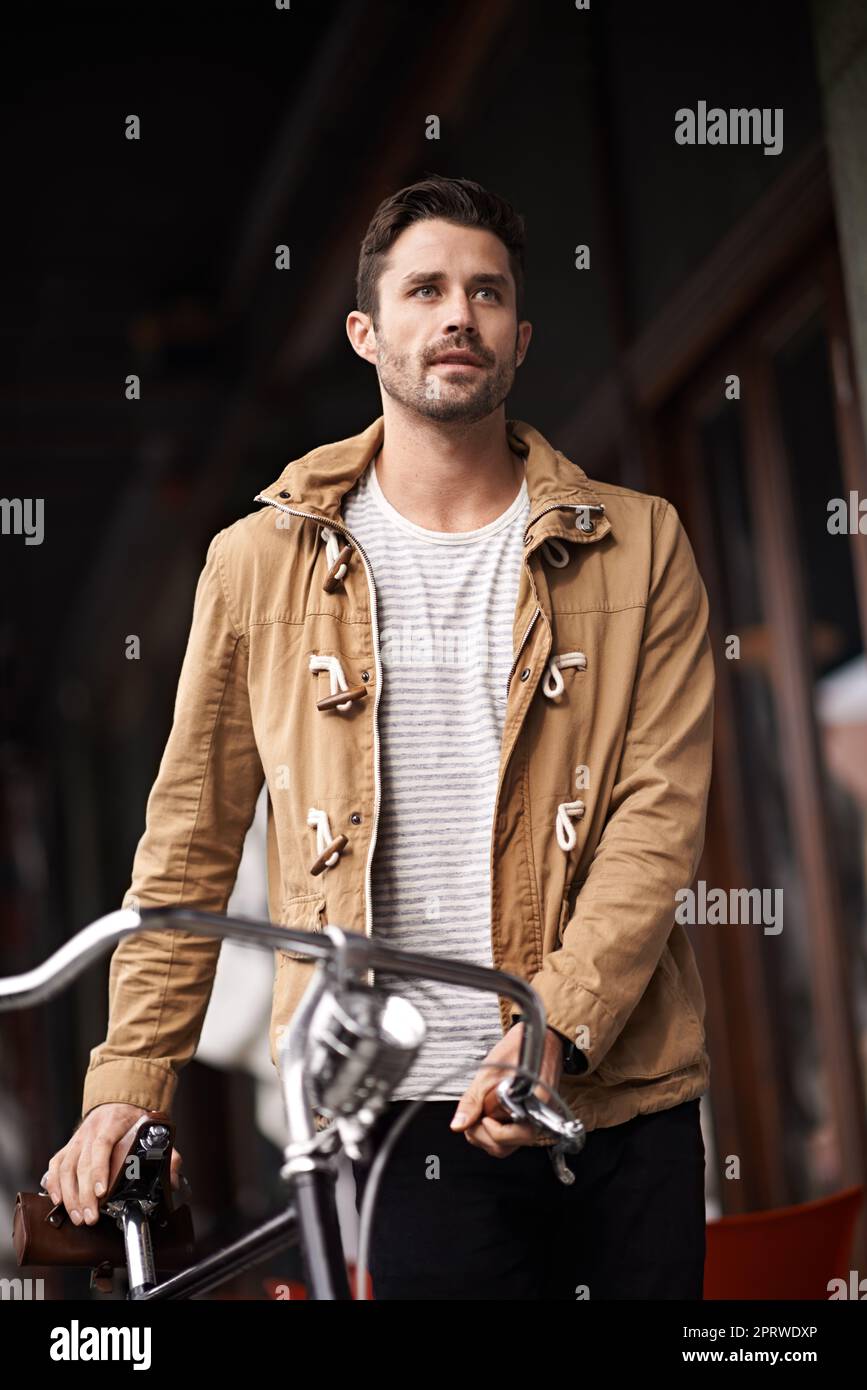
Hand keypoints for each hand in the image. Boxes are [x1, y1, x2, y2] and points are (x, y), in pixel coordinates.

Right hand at [41, 1103, 185, 1226]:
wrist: (120, 1098)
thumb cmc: (137, 1117)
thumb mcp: (154, 1128)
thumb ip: (167, 1153)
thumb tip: (173, 1179)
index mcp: (114, 1122)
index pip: (103, 1146)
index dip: (100, 1170)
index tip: (101, 1192)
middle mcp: (92, 1130)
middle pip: (83, 1163)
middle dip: (84, 1194)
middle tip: (90, 1217)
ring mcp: (78, 1138)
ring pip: (66, 1167)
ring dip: (70, 1195)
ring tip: (78, 1217)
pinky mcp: (70, 1145)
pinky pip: (56, 1164)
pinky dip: (55, 1183)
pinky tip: (58, 1200)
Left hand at [449, 1023, 563, 1157]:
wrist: (538, 1035)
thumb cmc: (520, 1047)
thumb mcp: (489, 1073)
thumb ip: (473, 1102)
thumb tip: (459, 1124)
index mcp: (533, 1107)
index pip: (508, 1138)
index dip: (488, 1130)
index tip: (480, 1116)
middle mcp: (538, 1118)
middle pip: (505, 1146)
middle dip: (482, 1135)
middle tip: (473, 1116)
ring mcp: (534, 1118)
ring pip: (507, 1143)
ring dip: (487, 1132)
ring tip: (480, 1111)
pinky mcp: (530, 1116)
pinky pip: (511, 1132)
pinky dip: (496, 1126)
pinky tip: (489, 1110)